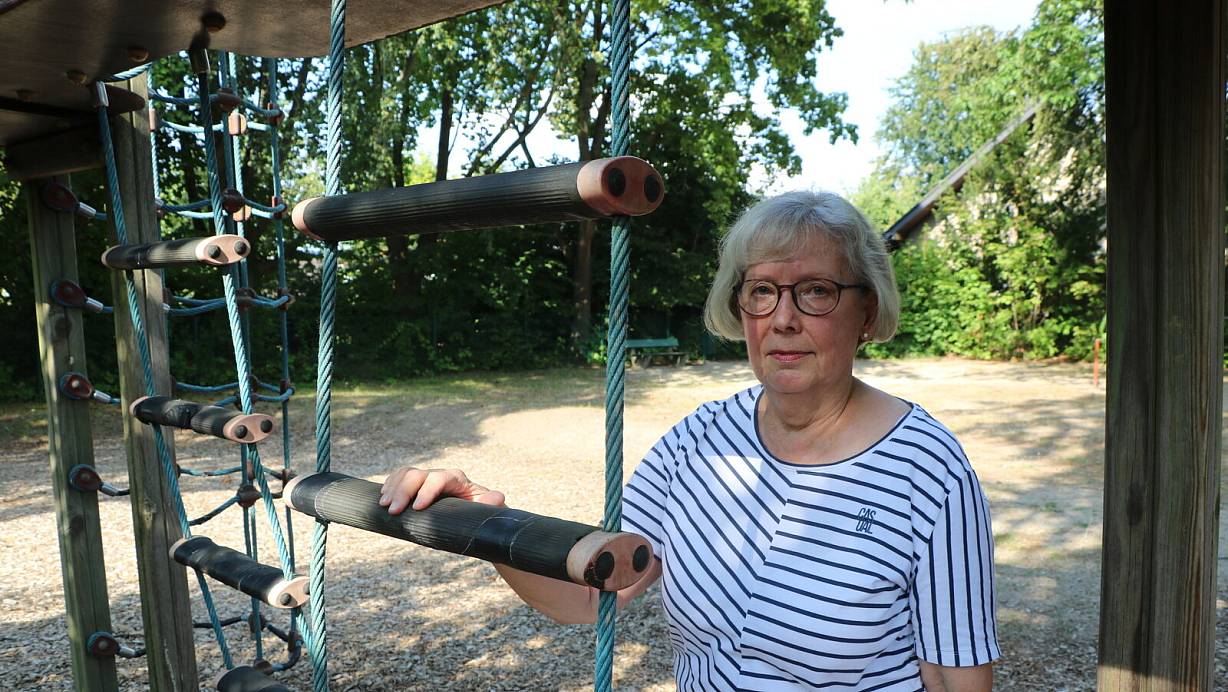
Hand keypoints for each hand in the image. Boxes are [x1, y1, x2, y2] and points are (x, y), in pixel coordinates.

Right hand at [379, 467, 505, 513]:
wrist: (472, 514)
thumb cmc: (480, 513)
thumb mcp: (489, 510)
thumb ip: (492, 504)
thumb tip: (497, 497)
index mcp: (457, 479)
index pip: (439, 478)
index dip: (427, 490)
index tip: (417, 508)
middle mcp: (439, 475)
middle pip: (418, 474)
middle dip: (404, 491)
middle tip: (393, 511)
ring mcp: (426, 478)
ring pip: (406, 474)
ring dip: (393, 488)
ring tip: (384, 506)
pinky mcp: (416, 485)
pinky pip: (399, 478)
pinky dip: (389, 485)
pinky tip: (382, 497)